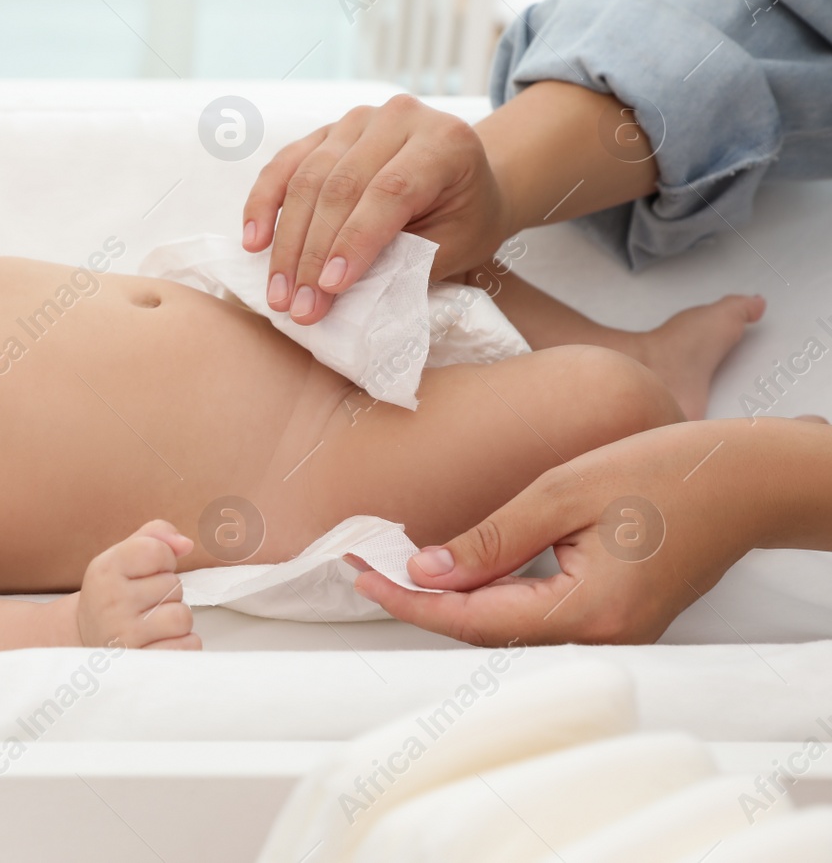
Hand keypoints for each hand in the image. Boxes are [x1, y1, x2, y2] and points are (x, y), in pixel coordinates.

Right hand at [77, 520, 200, 648]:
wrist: (85, 638)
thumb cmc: (113, 593)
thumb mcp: (122, 556)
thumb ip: (155, 536)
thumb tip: (186, 544)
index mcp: (105, 570)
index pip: (157, 551)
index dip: (164, 558)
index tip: (148, 570)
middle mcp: (111, 602)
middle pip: (174, 585)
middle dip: (167, 592)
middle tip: (144, 602)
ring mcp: (124, 636)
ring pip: (182, 616)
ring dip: (175, 619)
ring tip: (153, 622)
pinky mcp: (141, 663)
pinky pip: (187, 645)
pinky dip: (182, 643)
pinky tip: (159, 641)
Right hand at [242, 95, 509, 325]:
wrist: (465, 177)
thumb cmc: (466, 216)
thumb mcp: (456, 244)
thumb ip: (406, 260)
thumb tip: (340, 289)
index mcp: (444, 142)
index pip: (389, 190)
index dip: (355, 240)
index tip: (330, 288)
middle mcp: (399, 118)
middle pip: (341, 186)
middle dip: (313, 253)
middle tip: (298, 306)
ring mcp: (358, 119)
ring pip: (307, 178)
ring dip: (286, 242)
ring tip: (278, 293)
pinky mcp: (326, 131)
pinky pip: (285, 165)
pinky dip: (264, 204)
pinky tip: (253, 242)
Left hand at [350, 422, 759, 644]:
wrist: (749, 479)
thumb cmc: (667, 471)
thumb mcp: (564, 492)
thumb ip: (492, 539)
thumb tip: (425, 573)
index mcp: (589, 613)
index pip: (473, 621)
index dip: (409, 602)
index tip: (360, 575)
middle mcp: (602, 637)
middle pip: (486, 631)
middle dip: (421, 602)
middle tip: (364, 567)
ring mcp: (614, 633)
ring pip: (509, 625)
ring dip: (454, 599)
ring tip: (395, 567)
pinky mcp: (617, 618)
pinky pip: (538, 614)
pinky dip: (492, 594)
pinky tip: (459, 570)